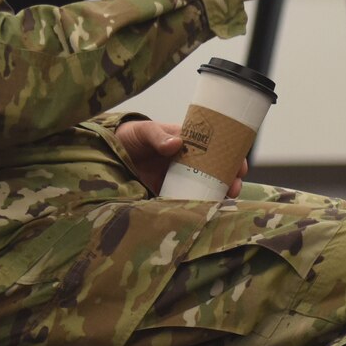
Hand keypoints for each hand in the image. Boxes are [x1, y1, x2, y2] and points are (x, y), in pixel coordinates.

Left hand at [113, 118, 245, 196]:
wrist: (105, 156)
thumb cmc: (128, 138)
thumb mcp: (143, 131)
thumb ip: (157, 136)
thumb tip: (175, 144)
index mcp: (187, 144)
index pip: (217, 149)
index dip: (232, 157)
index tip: (241, 166)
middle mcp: (188, 163)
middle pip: (217, 171)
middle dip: (230, 180)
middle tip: (234, 188)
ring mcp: (179, 180)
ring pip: (206, 188)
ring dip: (218, 195)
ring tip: (224, 203)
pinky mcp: (168, 195)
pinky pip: (187, 202)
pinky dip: (198, 208)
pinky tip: (205, 214)